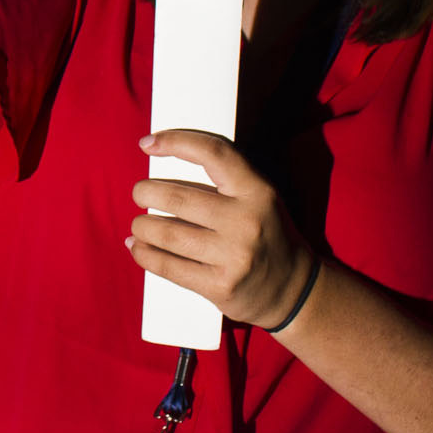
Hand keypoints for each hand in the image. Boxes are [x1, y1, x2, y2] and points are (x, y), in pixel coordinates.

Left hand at [127, 130, 317, 329]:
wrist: (295, 291)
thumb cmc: (267, 235)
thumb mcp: (258, 198)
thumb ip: (222, 179)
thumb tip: (160, 157)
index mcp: (258, 191)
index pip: (212, 152)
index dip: (175, 141)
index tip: (148, 143)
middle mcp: (247, 221)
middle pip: (176, 197)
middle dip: (145, 192)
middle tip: (139, 193)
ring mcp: (234, 256)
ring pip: (166, 233)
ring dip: (141, 227)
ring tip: (139, 225)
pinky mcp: (220, 286)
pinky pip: (168, 266)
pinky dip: (144, 255)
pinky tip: (138, 248)